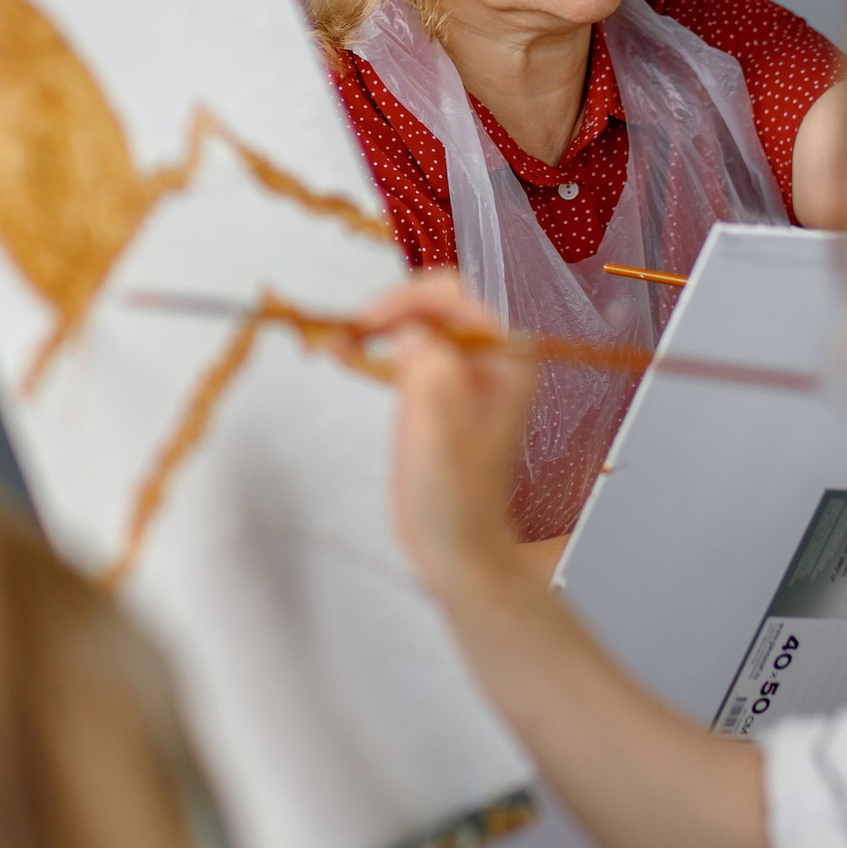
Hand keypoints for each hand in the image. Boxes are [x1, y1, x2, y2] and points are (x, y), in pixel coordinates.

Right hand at [359, 273, 536, 604]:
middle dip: (389, 309)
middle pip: (433, 304)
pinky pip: (405, 350)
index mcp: (507, 360)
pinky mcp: (435, 389)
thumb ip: (431, 373)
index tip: (365, 324)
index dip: (406, 301)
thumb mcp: (440, 434)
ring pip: (416, 322)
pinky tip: (344, 353)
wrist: (455, 547)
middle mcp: (488, 357)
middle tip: (348, 332)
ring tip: (339, 341)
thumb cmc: (455, 500)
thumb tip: (410, 329)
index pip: (454, 300)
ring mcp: (461, 371)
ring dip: (376, 324)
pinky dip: (373, 346)